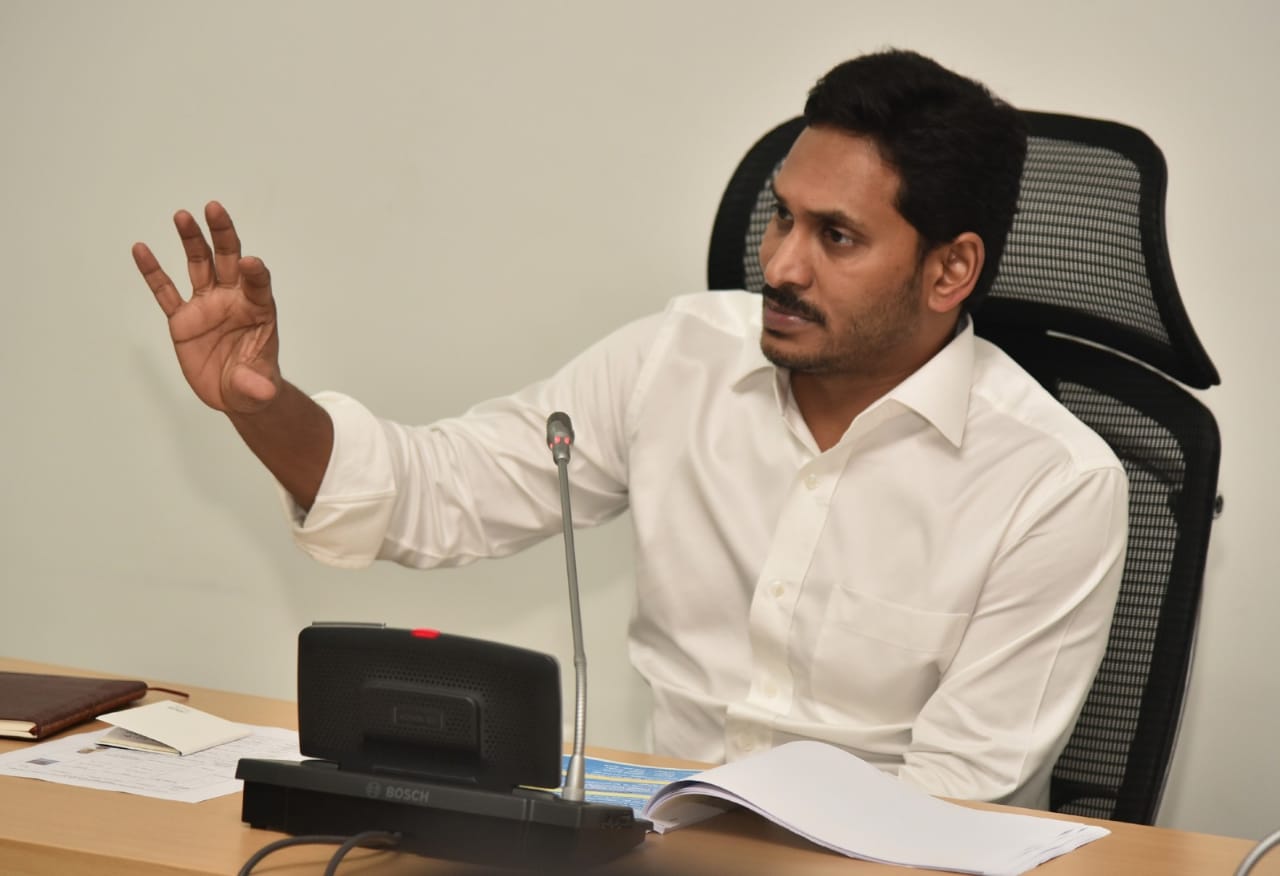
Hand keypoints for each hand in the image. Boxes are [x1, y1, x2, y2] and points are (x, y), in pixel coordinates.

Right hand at [133, 202, 280, 413]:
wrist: (234, 394)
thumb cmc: (254, 385)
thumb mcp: (259, 389)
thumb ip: (259, 386)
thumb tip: (263, 392)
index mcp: (259, 310)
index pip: (258, 284)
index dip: (255, 273)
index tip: (250, 263)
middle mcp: (233, 300)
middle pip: (229, 260)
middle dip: (223, 235)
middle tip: (214, 209)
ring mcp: (207, 305)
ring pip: (199, 265)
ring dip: (192, 240)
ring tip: (182, 216)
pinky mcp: (183, 319)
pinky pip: (165, 291)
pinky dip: (153, 272)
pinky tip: (142, 249)